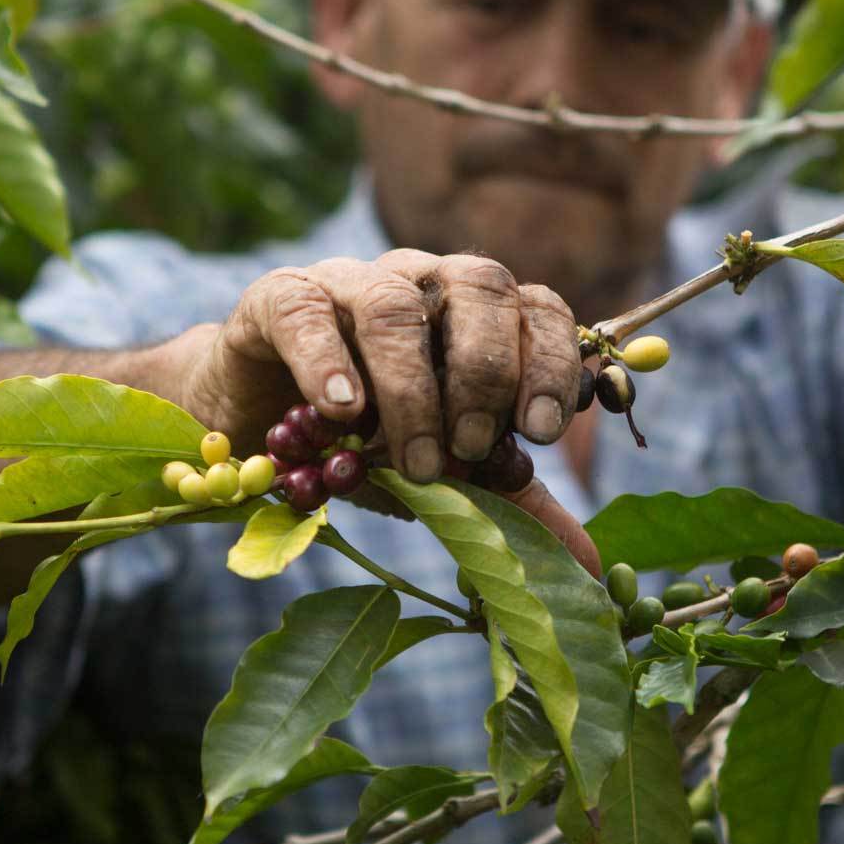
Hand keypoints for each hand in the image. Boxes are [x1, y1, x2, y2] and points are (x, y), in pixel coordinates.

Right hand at [177, 248, 598, 571]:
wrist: (256, 425)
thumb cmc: (360, 440)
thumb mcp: (440, 472)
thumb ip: (508, 498)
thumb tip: (587, 564)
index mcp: (473, 312)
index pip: (537, 305)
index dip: (549, 362)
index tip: (540, 432)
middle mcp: (420, 279)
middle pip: (478, 284)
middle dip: (484, 372)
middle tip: (469, 447)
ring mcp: (348, 281)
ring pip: (394, 301)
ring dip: (410, 386)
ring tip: (410, 460)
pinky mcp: (279, 298)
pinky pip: (307, 313)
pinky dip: (327, 360)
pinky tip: (341, 409)